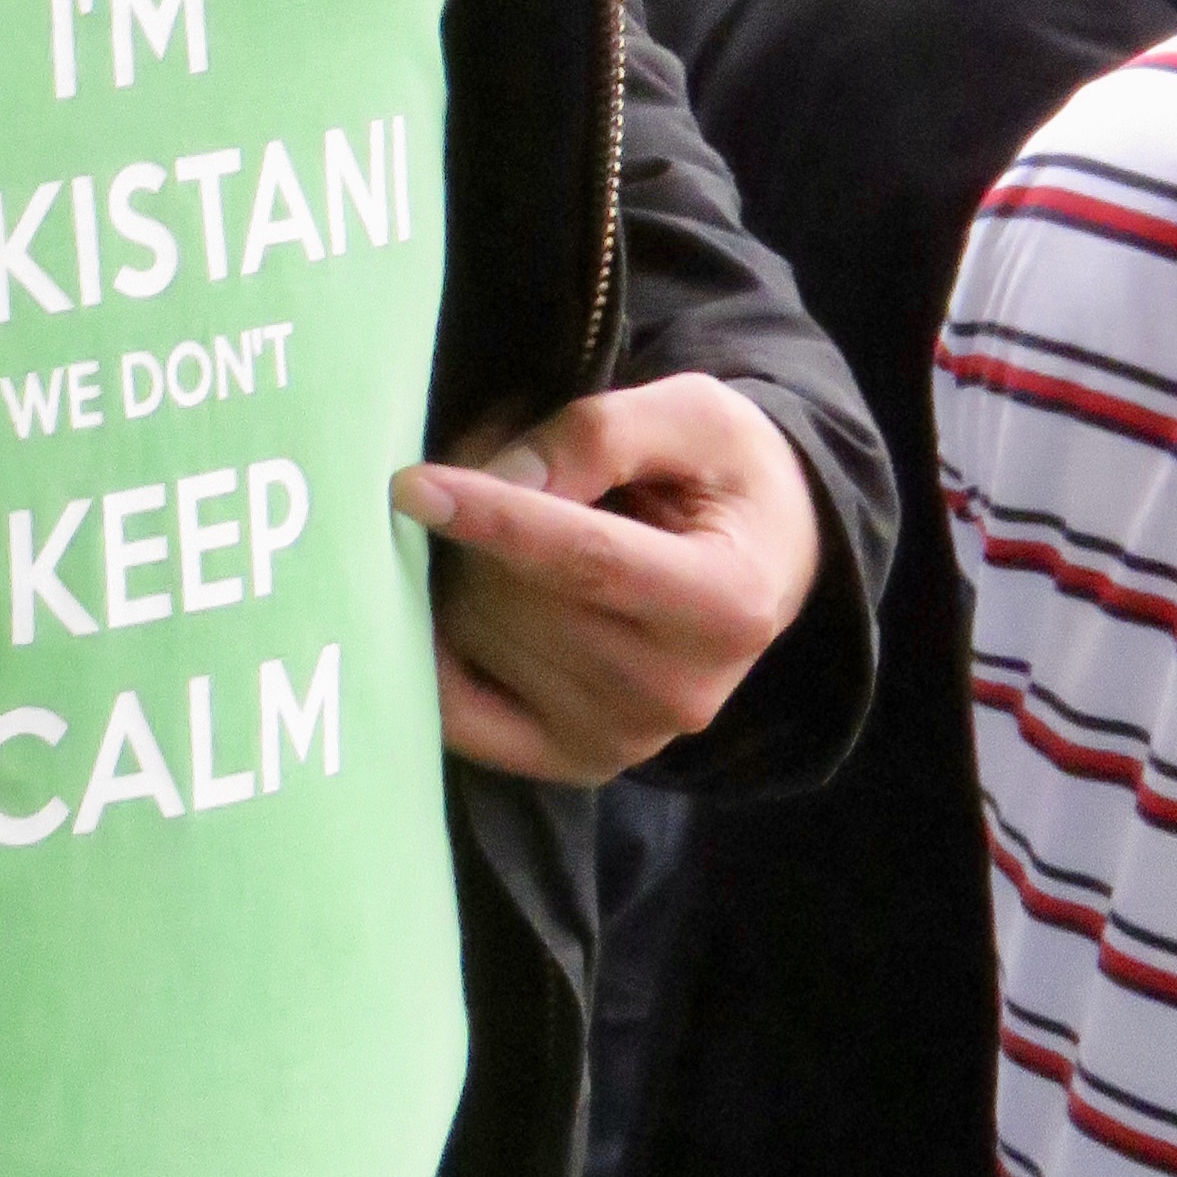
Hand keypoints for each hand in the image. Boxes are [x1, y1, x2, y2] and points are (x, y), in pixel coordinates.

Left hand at [391, 375, 822, 786]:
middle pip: (520, 594)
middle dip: (486, 513)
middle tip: (514, 459)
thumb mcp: (695, 415)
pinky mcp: (578, 760)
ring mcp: (626, 738)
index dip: (494, 517)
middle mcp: (680, 690)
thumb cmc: (727, 476)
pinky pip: (460, 713)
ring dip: (466, 563)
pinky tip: (450, 598)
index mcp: (728, 604)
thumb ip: (603, 433)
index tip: (410, 486)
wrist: (766, 560)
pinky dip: (436, 648)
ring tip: (521, 521)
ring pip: (480, 634)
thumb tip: (503, 479)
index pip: (586, 560)